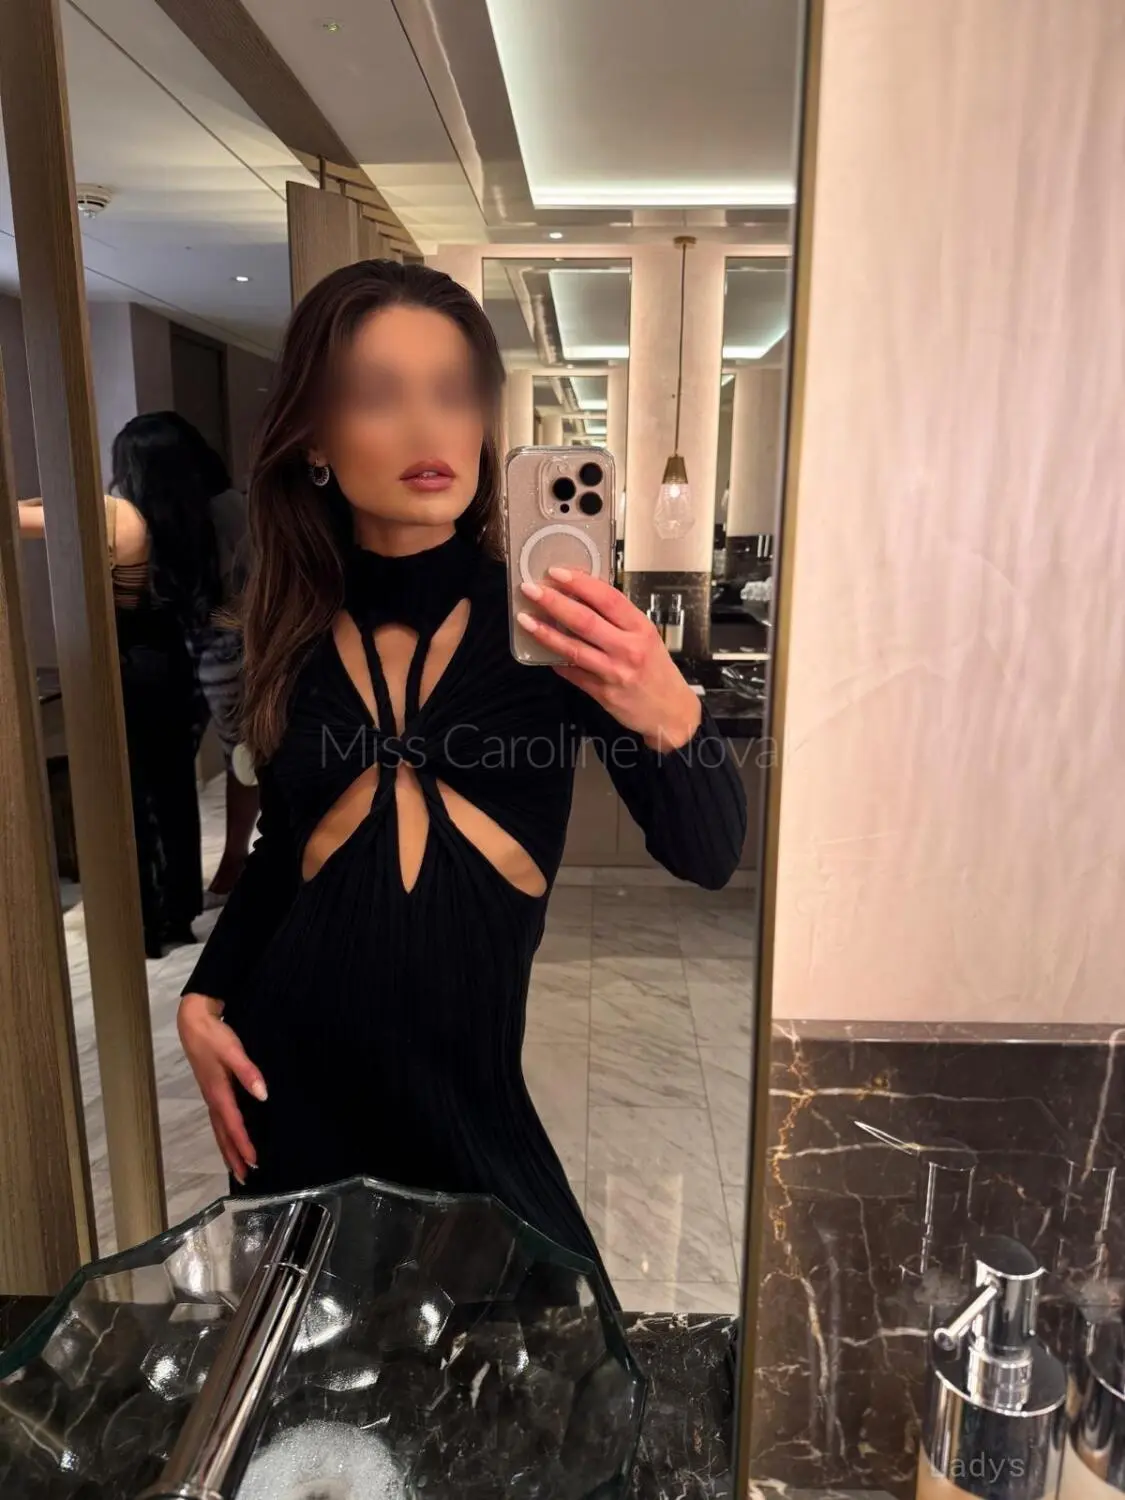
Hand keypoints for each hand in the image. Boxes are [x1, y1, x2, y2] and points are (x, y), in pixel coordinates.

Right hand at [177, 992, 266, 1184]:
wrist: (193, 1021)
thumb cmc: (214, 1036)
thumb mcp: (233, 1050)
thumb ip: (248, 1072)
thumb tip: (262, 1095)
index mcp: (218, 1092)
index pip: (233, 1124)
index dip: (243, 1143)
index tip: (255, 1161)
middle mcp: (212, 1098)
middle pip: (223, 1134)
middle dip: (233, 1156)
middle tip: (245, 1177)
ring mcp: (210, 1095)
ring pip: (218, 1129)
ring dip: (227, 1149)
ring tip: (237, 1167)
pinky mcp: (210, 1089)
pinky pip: (217, 1119)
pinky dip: (223, 1134)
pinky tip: (229, 1137)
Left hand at [517, 568, 702, 750]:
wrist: (671, 712)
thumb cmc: (658, 670)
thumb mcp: (647, 636)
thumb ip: (618, 619)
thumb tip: (581, 596)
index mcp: (641, 629)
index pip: (607, 598)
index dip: (580, 583)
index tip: (557, 572)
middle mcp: (628, 649)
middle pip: (585, 621)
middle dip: (554, 602)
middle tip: (531, 589)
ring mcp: (614, 673)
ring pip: (573, 648)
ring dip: (545, 632)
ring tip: (525, 619)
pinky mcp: (602, 693)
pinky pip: (572, 673)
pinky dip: (555, 661)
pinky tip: (540, 650)